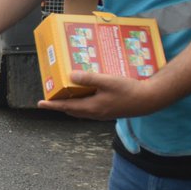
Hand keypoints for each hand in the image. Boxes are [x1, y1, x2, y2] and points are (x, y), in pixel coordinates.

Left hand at [36, 70, 162, 119]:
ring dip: (72, 104)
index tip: (40, 103)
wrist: (150, 100)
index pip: (67, 107)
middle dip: (60, 104)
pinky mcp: (110, 111)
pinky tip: (87, 93)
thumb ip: (89, 78)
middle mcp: (96, 113)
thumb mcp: (107, 81)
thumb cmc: (129, 90)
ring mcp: (103, 113)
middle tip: (51, 97)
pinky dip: (84, 102)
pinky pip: (91, 108)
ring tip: (66, 94)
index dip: (52, 105)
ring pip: (82, 110)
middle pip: (72, 110)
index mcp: (92, 107)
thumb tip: (71, 76)